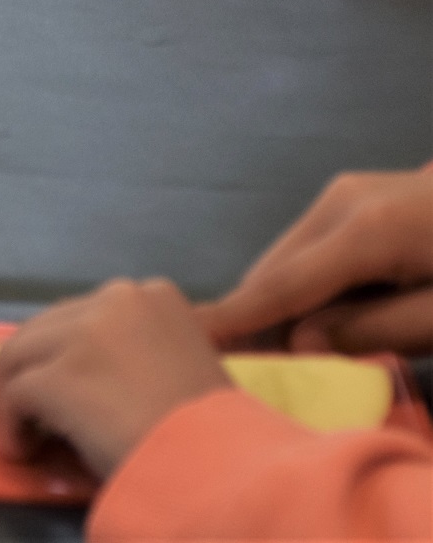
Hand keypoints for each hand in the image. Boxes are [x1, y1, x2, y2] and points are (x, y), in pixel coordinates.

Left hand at [0, 278, 230, 479]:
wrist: (222, 471)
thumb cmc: (216, 437)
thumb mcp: (183, 369)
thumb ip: (136, 356)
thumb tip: (88, 379)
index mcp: (155, 296)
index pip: (86, 315)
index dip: (67, 353)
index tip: (66, 388)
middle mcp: (117, 298)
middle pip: (46, 328)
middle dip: (34, 370)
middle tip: (34, 415)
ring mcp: (83, 334)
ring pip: (19, 354)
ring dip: (13, 396)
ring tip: (23, 436)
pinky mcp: (59, 374)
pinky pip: (15, 392)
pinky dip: (9, 422)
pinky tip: (22, 451)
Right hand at [199, 167, 432, 355]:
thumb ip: (376, 331)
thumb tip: (299, 344)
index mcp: (367, 229)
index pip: (283, 285)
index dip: (233, 315)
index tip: (189, 335)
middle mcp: (340, 201)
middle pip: (276, 269)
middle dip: (254, 318)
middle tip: (241, 372)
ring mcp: (344, 193)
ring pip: (289, 258)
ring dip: (282, 304)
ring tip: (281, 355)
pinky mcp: (354, 197)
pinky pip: (310, 249)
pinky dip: (304, 285)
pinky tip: (320, 318)